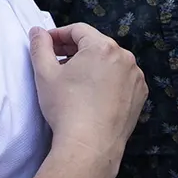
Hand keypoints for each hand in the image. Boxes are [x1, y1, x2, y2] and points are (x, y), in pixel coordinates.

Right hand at [29, 23, 147, 152]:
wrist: (89, 146)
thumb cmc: (66, 108)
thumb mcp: (45, 73)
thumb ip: (40, 46)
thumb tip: (37, 31)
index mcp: (103, 46)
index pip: (78, 30)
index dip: (58, 35)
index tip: (46, 45)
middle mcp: (125, 57)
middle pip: (95, 44)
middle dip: (74, 50)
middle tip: (55, 62)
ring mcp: (135, 77)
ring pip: (109, 62)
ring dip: (91, 65)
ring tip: (73, 80)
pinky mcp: (140, 95)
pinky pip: (121, 79)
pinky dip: (107, 80)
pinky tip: (91, 94)